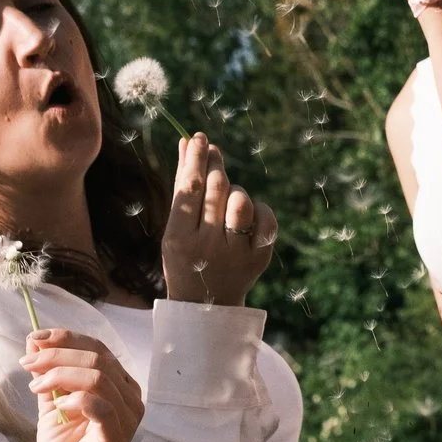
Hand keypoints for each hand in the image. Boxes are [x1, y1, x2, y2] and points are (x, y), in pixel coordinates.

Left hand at [21, 328, 145, 441]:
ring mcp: (126, 420)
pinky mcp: (115, 441)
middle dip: (57, 355)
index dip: (67, 338)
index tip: (35, 338)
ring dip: (61, 375)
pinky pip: (101, 408)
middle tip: (28, 364)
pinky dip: (76, 400)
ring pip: (99, 378)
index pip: (99, 348)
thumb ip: (48, 375)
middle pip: (98, 359)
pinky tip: (58, 407)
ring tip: (36, 387)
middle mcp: (130, 399)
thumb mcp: (52, 405)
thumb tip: (34, 341)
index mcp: (120, 386)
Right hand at [161, 133, 276, 305]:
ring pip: (241, 200)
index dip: (196, 159)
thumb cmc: (187, 256)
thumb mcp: (175, 227)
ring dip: (233, 188)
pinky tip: (247, 212)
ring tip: (224, 194)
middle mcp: (208, 246)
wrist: (206, 304)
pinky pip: (265, 217)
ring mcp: (235, 253)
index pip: (190, 188)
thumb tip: (187, 141)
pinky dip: (258, 208)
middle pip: (216, 190)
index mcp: (179, 239)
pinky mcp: (259, 257)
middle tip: (213, 150)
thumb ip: (182, 186)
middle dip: (215, 164)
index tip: (200, 137)